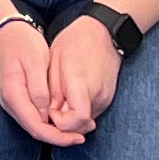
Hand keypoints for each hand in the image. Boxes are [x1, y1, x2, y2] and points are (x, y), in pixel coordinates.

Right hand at [0, 20, 80, 147]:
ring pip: (34, 126)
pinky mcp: (19, 100)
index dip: (57, 136)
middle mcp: (10, 104)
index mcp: (13, 95)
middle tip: (82, 136)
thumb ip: (39, 89)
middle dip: (59, 137)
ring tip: (77, 130)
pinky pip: (34, 118)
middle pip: (35, 130)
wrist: (10, 33)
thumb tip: (45, 113)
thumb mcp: (35, 62)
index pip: (35, 126)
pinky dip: (49, 123)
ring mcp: (13, 103)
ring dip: (55, 132)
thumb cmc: (24, 44)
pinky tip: (63, 119)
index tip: (78, 137)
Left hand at [47, 19, 122, 135]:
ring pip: (85, 122)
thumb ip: (52, 91)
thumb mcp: (55, 61)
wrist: (105, 33)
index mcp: (82, 84)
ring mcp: (105, 99)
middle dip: (63, 123)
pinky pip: (91, 114)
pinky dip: (78, 112)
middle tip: (51, 109)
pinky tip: (69, 99)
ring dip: (70, 118)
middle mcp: (98, 95)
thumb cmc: (76, 42)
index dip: (61, 122)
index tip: (50, 111)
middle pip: (81, 126)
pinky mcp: (108, 99)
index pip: (77, 119)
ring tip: (59, 100)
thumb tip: (50, 114)